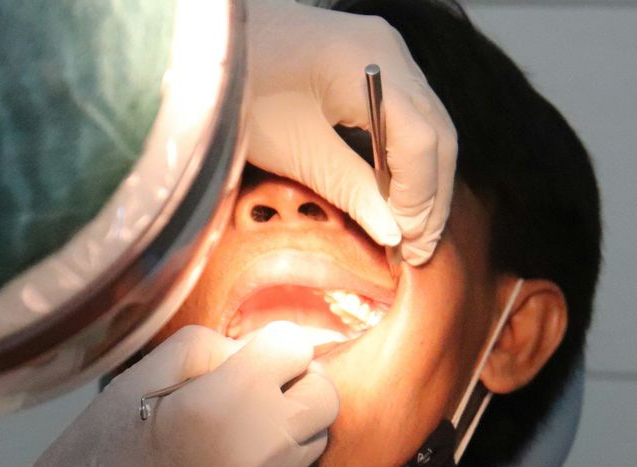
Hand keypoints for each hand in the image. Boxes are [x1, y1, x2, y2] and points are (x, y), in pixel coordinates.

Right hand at [17, 322, 337, 466]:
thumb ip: (198, 350)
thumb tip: (241, 351)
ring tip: (248, 418)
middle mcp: (265, 442)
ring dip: (294, 417)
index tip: (241, 354)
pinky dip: (285, 454)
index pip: (295, 347)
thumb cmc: (98, 452)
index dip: (269, 343)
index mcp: (230, 399)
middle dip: (298, 377)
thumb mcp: (133, 380)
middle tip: (255, 381)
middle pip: (325, 392)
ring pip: (319, 434)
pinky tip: (244, 452)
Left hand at [243, 0, 455, 265]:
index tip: (409, 247)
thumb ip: (350, 188)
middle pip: (436, 131)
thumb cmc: (235, 88)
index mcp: (371, 62)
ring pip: (426, 123)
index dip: (421, 200)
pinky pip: (403, 113)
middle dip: (430, 194)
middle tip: (418, 250)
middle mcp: (387, 49)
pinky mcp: (364, 60)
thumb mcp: (292, 147)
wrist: (200, 46)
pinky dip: (403, 156)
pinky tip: (390, 192)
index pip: (423, 140)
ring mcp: (380, 50)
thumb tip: (393, 234)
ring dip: (421, 178)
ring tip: (408, 230)